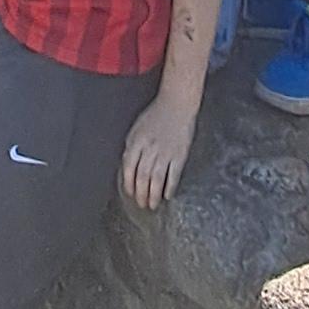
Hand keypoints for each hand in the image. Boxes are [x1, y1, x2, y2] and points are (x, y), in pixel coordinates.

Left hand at [121, 94, 195, 209]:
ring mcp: (166, 152)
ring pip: (156, 179)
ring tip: (152, 204)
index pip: (129, 168)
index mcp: (137, 141)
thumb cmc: (156, 115)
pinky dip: (170, 187)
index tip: (130, 193)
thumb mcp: (137, 128)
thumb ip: (132, 147)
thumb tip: (128, 166)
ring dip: (153, 195)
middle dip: (140, 193)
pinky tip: (167, 195)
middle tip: (141, 204)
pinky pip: (174, 175)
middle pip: (142, 176)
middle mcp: (150, 148)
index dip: (128, 183)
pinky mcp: (180, 154)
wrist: (177, 104)